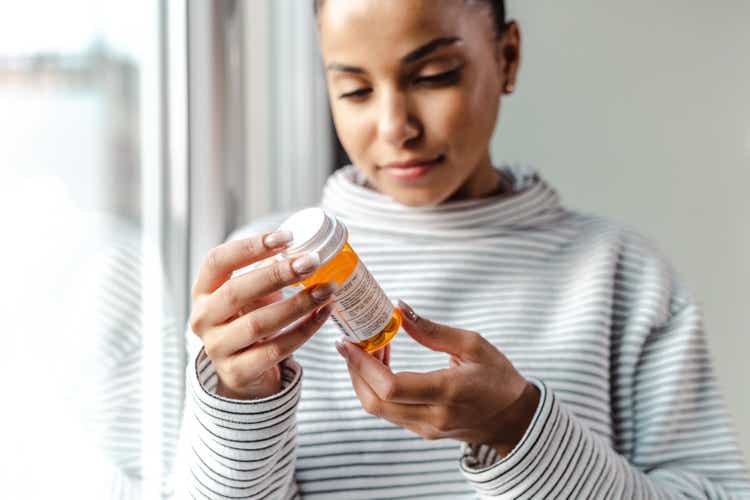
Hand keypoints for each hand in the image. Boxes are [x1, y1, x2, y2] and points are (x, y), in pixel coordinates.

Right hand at [190, 230, 335, 399]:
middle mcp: (202, 319)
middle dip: (277, 275)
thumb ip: (267, 272)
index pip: (217, 261)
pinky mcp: (237, 372)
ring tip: (327, 288)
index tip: (286, 237)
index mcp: (202, 291)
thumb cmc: (248, 320)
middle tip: (312, 262)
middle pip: (236, 291)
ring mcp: (217, 348)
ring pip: (258, 323)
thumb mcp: (251, 294)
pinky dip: (304, 330)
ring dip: (298, 304)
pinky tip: (324, 313)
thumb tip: (302, 248)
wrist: (243, 371)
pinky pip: (276, 349)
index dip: (250, 247)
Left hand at [336, 300, 539, 455]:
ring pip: (378, 409)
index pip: (391, 386)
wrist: (515, 419)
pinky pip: (389, 412)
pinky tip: (383, 365)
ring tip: (370, 349)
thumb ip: (431, 330)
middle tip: (352, 343)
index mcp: (447, 392)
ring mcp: (426, 429)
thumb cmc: (498, 377)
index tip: (347, 343)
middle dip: (355, 371)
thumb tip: (398, 308)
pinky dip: (377, 388)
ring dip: (364, 379)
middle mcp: (433, 416)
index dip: (362, 365)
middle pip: (375, 401)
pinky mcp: (423, 431)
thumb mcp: (473, 345)